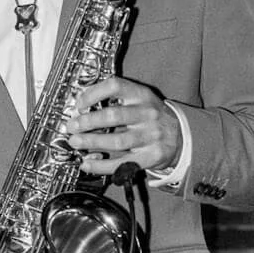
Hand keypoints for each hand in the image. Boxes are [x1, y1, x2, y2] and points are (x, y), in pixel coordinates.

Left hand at [65, 75, 181, 176]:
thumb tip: (81, 114)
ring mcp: (151, 136)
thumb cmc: (150, 117)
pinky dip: (101, 166)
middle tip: (72, 127)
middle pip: (113, 116)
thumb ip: (114, 104)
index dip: (93, 94)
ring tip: (76, 142)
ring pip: (117, 141)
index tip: (79, 104)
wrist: (180, 136)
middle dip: (88, 122)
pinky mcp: (151, 156)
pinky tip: (88, 164)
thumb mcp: (138, 101)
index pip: (115, 87)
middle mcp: (147, 113)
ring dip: (92, 143)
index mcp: (142, 95)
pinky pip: (123, 163)